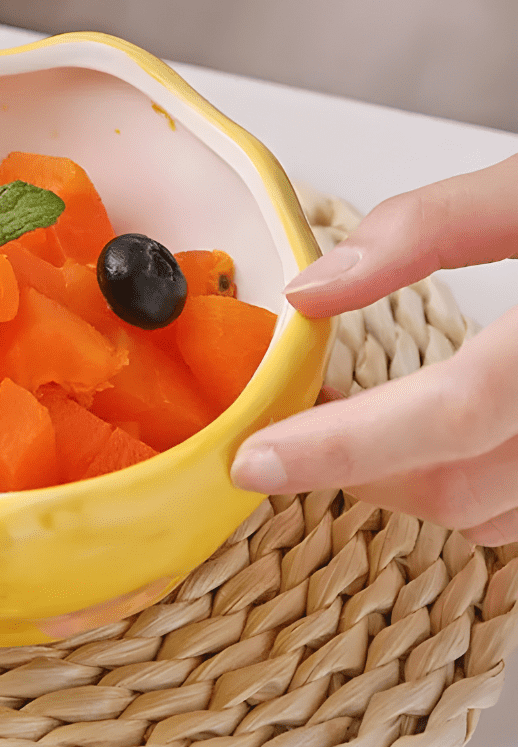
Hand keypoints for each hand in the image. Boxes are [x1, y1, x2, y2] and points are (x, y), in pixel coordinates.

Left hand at [231, 154, 517, 544]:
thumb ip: (430, 227)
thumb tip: (313, 288)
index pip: (451, 412)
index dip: (342, 446)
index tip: (253, 460)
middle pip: (464, 486)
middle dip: (356, 470)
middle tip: (297, 428)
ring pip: (497, 518)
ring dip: (407, 486)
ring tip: (357, 432)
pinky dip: (472, 495)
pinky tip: (442, 449)